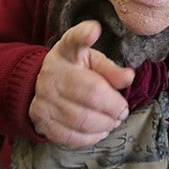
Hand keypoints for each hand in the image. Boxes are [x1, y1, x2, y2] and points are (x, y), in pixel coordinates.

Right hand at [29, 21, 134, 147]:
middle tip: (123, 111)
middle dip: (114, 107)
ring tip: (112, 122)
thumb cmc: (75, 70)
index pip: (74, 41)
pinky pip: (70, 136)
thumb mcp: (92, 61)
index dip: (84, 35)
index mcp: (67, 51)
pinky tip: (99, 131)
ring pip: (82, 119)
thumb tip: (129, 77)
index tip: (94, 30)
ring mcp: (43, 97)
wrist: (40, 85)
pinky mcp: (40, 119)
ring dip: (105, 125)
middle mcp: (52, 72)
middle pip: (91, 93)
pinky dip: (90, 138)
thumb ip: (111, 69)